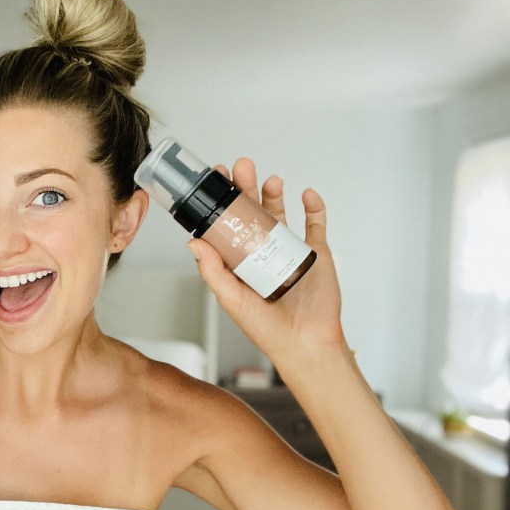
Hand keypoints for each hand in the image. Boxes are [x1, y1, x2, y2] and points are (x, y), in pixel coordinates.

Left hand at [186, 158, 347, 364]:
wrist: (305, 343)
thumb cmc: (265, 328)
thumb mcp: (232, 299)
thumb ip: (213, 271)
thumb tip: (193, 242)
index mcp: (238, 261)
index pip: (226, 224)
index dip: (220, 202)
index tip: (214, 180)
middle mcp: (261, 252)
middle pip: (252, 212)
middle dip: (246, 188)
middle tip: (241, 166)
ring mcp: (289, 250)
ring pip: (280, 213)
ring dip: (275, 194)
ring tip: (270, 180)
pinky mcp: (316, 253)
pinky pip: (316, 225)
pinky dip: (314, 208)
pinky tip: (306, 195)